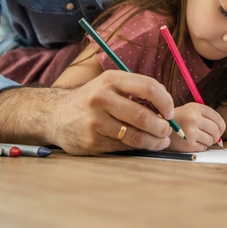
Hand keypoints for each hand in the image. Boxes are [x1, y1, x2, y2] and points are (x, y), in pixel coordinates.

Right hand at [51, 71, 175, 154]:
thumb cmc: (93, 99)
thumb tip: (167, 106)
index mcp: (111, 80)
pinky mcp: (92, 142)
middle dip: (161, 127)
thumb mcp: (111, 84)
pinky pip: (123, 147)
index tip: (170, 112)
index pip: (148, 88)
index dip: (165, 102)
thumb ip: (137, 90)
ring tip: (160, 142)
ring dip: (153, 141)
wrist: (56, 115)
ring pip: (134, 136)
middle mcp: (102, 98)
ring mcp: (96, 122)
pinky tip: (142, 145)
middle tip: (167, 131)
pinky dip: (137, 147)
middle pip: (143, 116)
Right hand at [166, 103, 225, 151]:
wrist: (158, 128)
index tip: (220, 130)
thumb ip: (206, 116)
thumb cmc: (177, 120)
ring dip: (207, 141)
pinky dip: (201, 147)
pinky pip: (203, 148)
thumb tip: (222, 130)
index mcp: (195, 107)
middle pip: (216, 130)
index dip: (221, 127)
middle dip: (216, 136)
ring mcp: (190, 131)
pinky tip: (192, 142)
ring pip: (211, 140)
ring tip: (198, 138)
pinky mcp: (187, 144)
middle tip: (210, 136)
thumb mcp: (190, 110)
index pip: (218, 119)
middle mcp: (193, 118)